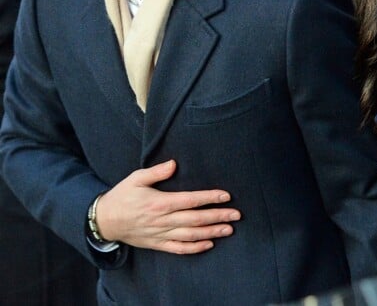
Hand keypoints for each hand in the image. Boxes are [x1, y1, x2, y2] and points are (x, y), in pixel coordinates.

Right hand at [96, 159, 240, 254]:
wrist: (104, 220)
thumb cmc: (122, 195)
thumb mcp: (136, 178)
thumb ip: (156, 171)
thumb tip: (173, 163)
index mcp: (160, 203)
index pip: (190, 200)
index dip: (209, 198)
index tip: (226, 196)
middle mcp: (163, 220)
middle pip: (196, 219)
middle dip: (218, 216)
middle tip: (237, 215)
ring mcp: (160, 234)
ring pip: (191, 235)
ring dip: (211, 232)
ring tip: (229, 229)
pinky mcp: (157, 244)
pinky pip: (179, 248)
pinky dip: (195, 248)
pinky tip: (209, 244)